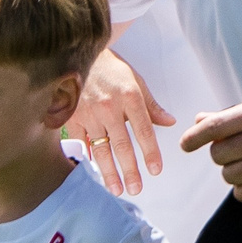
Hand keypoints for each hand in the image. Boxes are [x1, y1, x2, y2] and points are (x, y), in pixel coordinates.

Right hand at [69, 48, 175, 195]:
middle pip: (122, 145)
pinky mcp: (71, 117)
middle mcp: (109, 107)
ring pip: (101, 149)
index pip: (143, 130)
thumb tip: (170, 122)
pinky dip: (88, 159)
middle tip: (137, 188)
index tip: (156, 170)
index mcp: (129, 96)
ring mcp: (88, 114)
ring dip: (109, 171)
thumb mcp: (135, 81)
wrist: (79, 54)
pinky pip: (82, 143)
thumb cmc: (111, 69)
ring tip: (117, 188)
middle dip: (130, 169)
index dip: (150, 152)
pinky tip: (94, 173)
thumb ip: (151, 105)